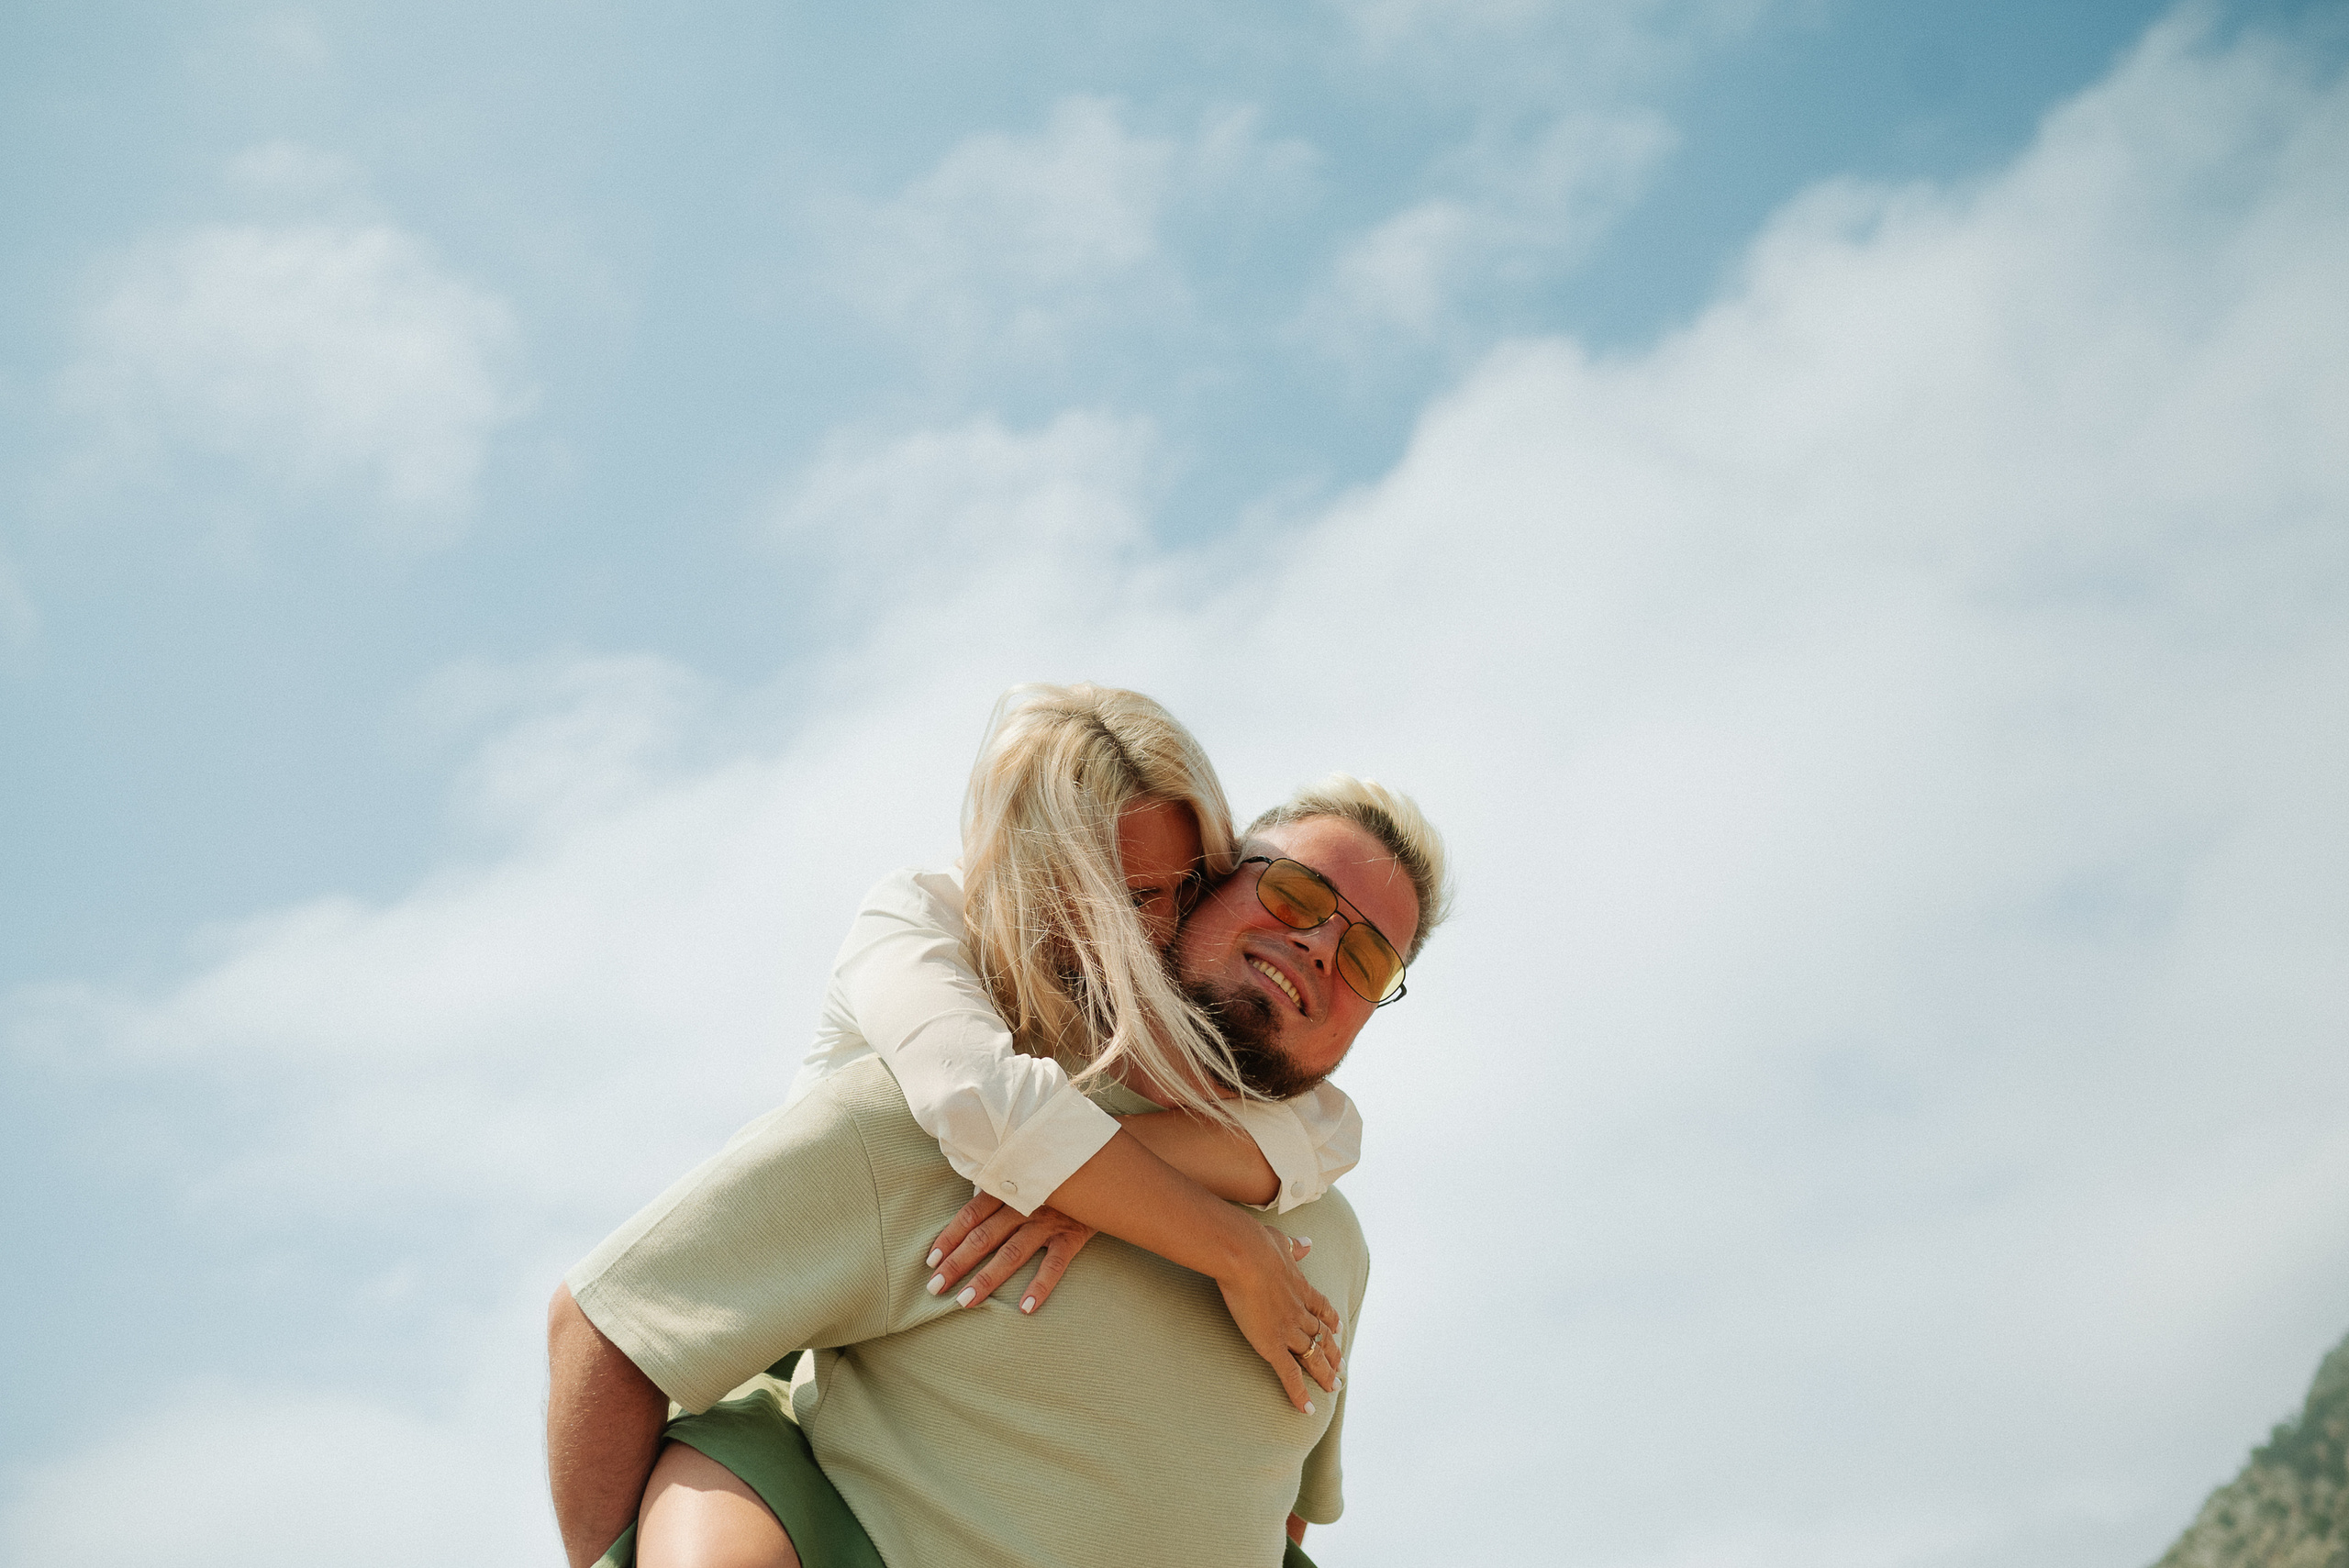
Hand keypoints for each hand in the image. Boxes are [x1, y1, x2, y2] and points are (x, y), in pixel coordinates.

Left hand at [925, 1191, 1099, 1312]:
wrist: (1106, 1169)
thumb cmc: (1058, 1174)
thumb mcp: (1028, 1174)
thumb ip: (1002, 1186)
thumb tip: (971, 1199)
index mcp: (1009, 1187)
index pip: (970, 1215)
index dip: (949, 1238)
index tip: (931, 1261)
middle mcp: (1025, 1204)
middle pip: (983, 1237)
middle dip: (957, 1264)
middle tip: (935, 1288)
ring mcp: (1049, 1221)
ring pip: (1011, 1254)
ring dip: (986, 1279)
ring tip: (964, 1302)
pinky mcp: (1073, 1236)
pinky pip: (1054, 1264)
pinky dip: (1040, 1286)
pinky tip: (1025, 1309)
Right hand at [1216, 1223, 1342, 1414]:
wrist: (1245, 1255)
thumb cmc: (1256, 1244)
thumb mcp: (1280, 1241)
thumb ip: (1294, 1247)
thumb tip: (1306, 1243)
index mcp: (1300, 1288)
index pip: (1321, 1308)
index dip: (1330, 1321)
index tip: (1338, 1330)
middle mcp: (1299, 1312)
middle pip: (1321, 1337)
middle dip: (1332, 1354)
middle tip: (1342, 1369)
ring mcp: (1288, 1330)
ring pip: (1312, 1357)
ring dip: (1324, 1374)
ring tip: (1334, 1387)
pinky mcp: (1272, 1345)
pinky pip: (1289, 1374)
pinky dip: (1299, 1393)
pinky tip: (1309, 1409)